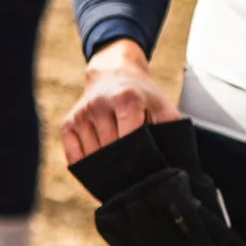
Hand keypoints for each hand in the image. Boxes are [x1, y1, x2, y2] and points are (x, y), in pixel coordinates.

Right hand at [60, 40, 179, 163]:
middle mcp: (98, 104)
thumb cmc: (141, 95)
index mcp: (125, 98)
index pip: (129, 138)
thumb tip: (178, 161)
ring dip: (105, 165)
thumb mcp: (162, 105)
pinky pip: (73, 156)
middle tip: (132, 172)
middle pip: (110, 150)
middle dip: (122, 163)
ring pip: (92, 156)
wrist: (112, 73)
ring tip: (116, 164)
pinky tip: (97, 167)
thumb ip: (171, 129)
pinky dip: (85, 166)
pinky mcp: (66, 123)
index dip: (138, 156)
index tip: (144, 167)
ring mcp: (80, 114)